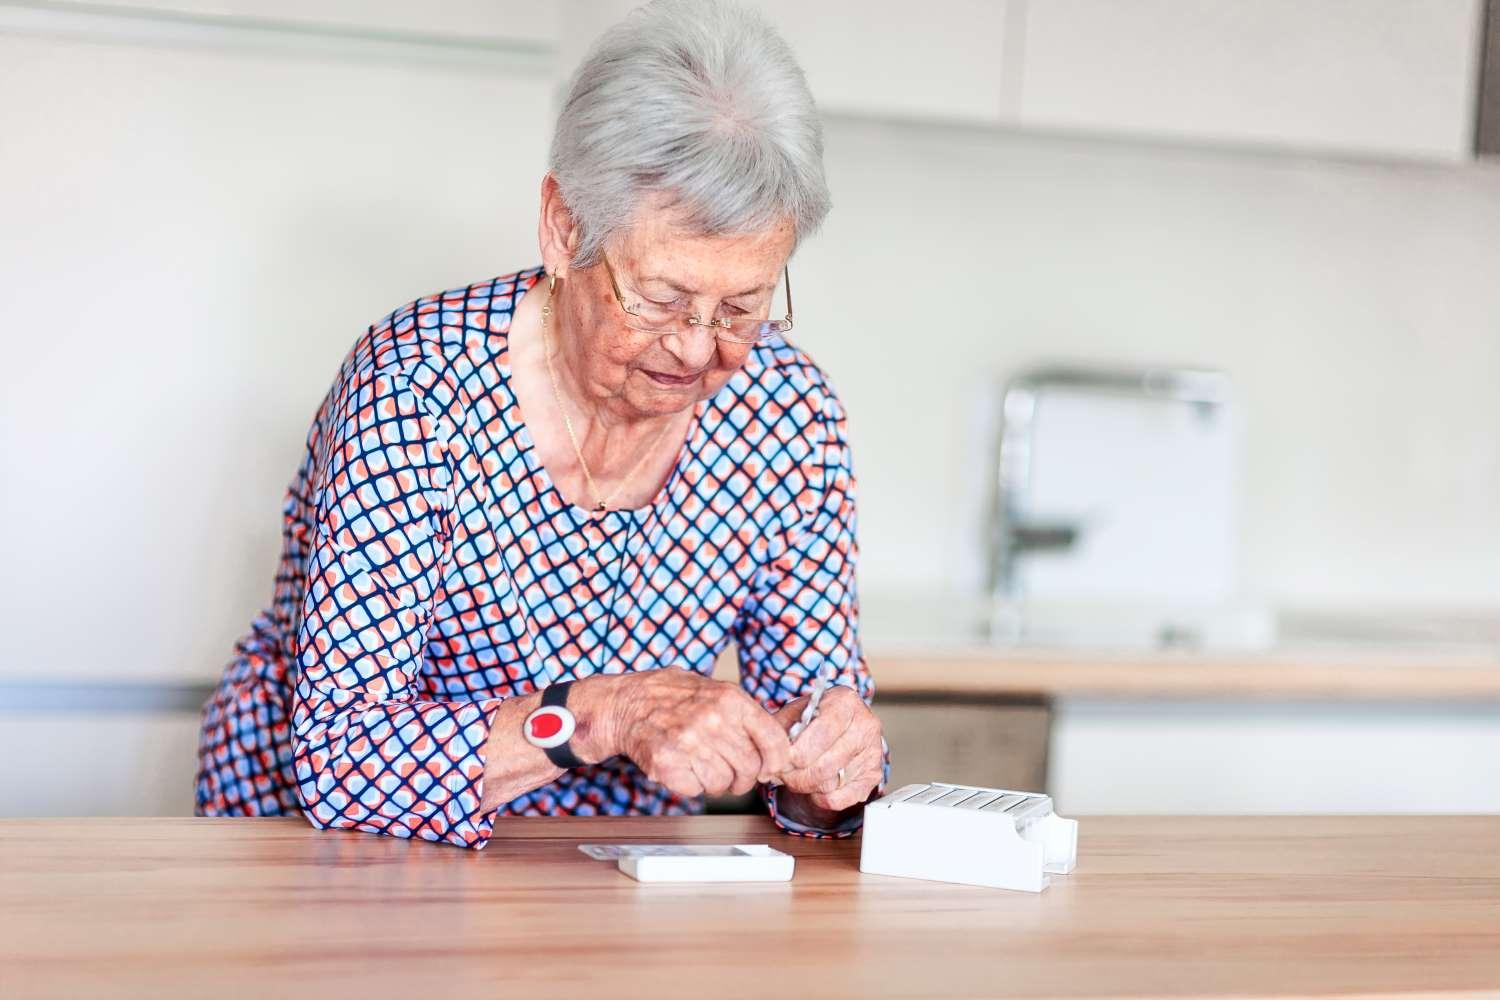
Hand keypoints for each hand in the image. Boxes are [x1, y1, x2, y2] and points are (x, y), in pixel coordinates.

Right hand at [613, 669, 792, 798]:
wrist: (626, 703)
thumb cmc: (675, 698)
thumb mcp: (716, 691)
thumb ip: (746, 717)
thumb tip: (779, 751)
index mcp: (731, 699)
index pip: (773, 739)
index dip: (776, 761)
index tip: (770, 768)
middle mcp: (713, 719)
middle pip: (750, 769)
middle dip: (742, 777)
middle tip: (729, 771)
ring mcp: (689, 742)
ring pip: (723, 784)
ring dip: (715, 782)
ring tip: (700, 764)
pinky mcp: (667, 764)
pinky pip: (696, 790)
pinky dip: (691, 785)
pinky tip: (682, 767)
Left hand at [772, 685, 883, 813]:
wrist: (840, 728)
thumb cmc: (814, 719)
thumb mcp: (794, 713)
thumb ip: (780, 728)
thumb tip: (770, 752)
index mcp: (845, 701)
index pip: (821, 734)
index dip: (796, 753)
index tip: (781, 759)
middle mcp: (865, 724)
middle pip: (824, 765)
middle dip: (796, 774)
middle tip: (783, 773)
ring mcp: (873, 751)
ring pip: (829, 784)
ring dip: (805, 785)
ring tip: (797, 776)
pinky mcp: (874, 775)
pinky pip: (839, 799)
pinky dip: (821, 798)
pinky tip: (815, 786)